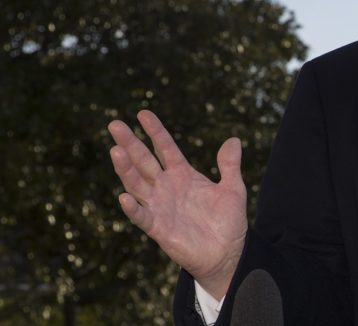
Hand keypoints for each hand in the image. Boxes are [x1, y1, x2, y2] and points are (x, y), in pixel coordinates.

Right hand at [108, 110, 247, 298]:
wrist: (227, 252)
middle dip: (130, 143)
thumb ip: (229, 165)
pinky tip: (124, 196)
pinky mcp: (158, 228)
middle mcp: (166, 187)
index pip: (165, 148)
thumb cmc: (228, 221)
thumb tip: (233, 139)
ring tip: (116, 151)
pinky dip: (133, 208)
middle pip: (144, 161)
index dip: (155, 131)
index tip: (142, 113)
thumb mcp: (233, 188)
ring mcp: (160, 206)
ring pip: (137, 184)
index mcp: (183, 175)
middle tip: (114, 124)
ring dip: (126, 169)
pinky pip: (142, 216)